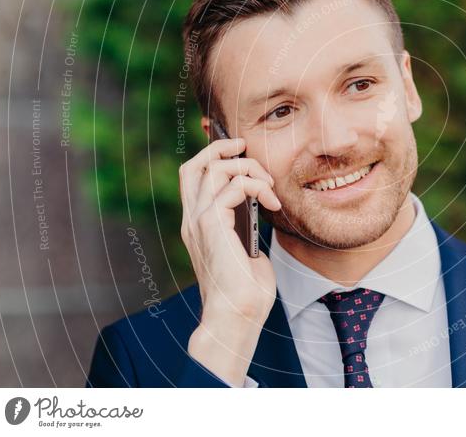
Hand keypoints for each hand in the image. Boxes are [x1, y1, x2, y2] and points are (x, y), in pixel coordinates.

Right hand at [178, 137, 280, 385]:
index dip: (212, 157)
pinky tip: (273, 203)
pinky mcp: (213, 226)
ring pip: (214, 169)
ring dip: (248, 167)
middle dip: (220, 148)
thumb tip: (261, 207)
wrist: (237, 317)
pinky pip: (233, 186)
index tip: (240, 153)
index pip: (193, 178)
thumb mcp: (246, 249)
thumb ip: (245, 226)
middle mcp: (193, 220)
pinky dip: (257, 186)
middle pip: (193, 166)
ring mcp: (200, 222)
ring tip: (269, 184)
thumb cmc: (246, 291)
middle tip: (246, 147)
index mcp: (198, 225)